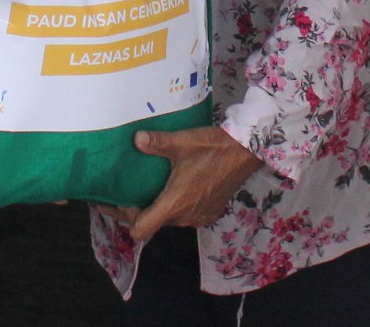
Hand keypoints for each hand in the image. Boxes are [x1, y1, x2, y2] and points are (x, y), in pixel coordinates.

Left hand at [115, 126, 263, 241]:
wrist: (245, 152)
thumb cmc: (212, 147)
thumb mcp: (181, 141)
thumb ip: (156, 142)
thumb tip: (135, 138)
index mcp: (173, 203)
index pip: (141, 231)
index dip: (128, 219)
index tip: (124, 201)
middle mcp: (185, 216)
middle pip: (154, 223)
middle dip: (140, 211)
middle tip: (128, 192)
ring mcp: (199, 217)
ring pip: (170, 219)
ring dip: (159, 208)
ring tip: (151, 188)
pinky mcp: (210, 214)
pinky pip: (186, 216)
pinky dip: (177, 207)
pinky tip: (174, 188)